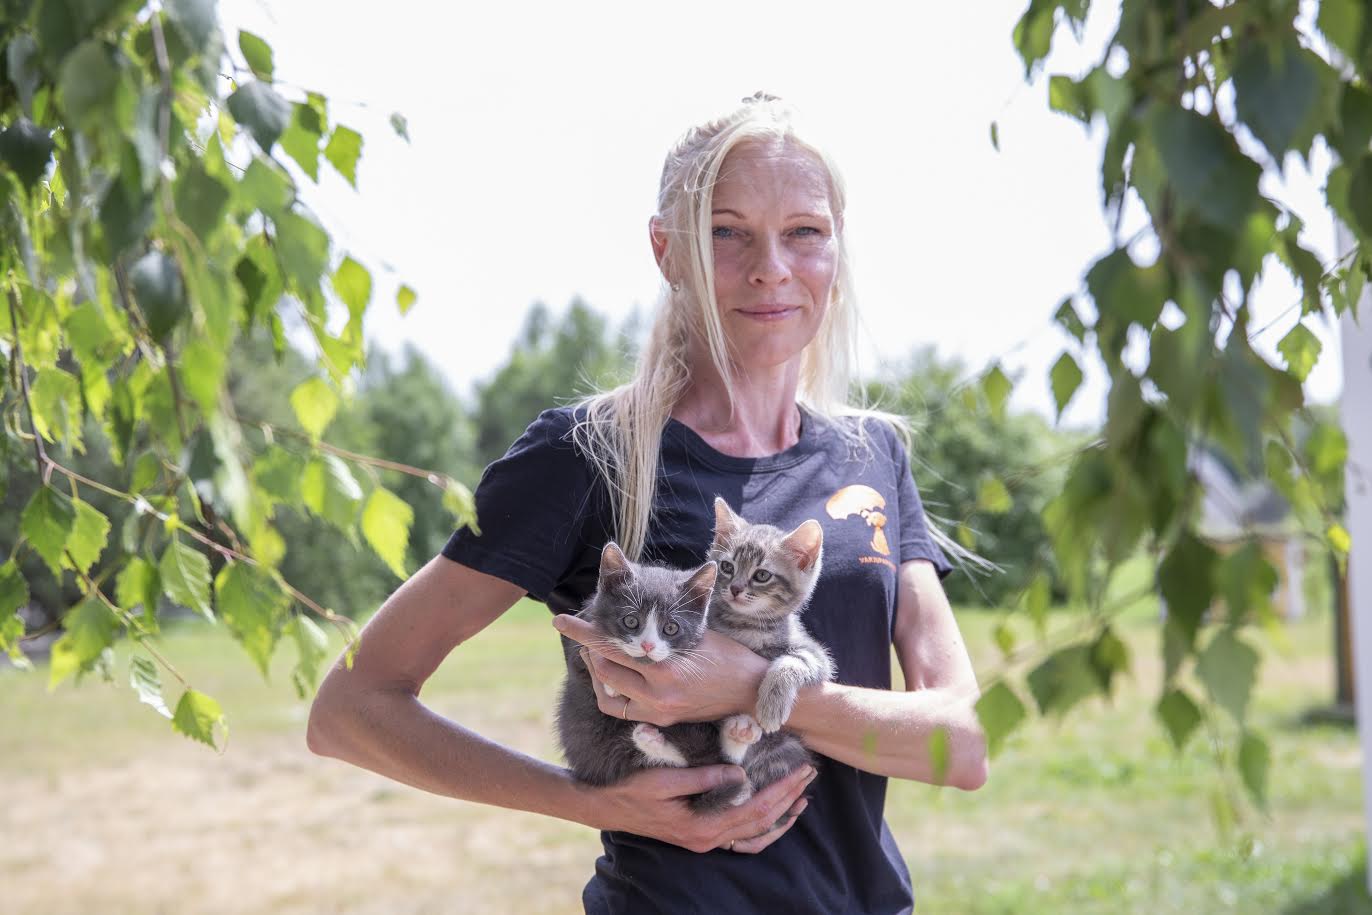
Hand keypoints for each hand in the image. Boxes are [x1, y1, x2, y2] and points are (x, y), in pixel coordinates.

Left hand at [554, 614, 766, 725]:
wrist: (752, 692)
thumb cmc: (727, 655)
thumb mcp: (695, 633)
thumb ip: (659, 631)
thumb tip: (629, 617)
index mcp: (665, 668)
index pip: (612, 647)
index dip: (584, 632)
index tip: (561, 620)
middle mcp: (657, 694)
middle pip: (605, 672)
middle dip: (592, 651)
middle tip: (588, 635)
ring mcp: (658, 712)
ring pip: (608, 695)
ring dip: (599, 674)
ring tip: (600, 655)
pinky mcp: (662, 722)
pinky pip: (623, 710)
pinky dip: (613, 693)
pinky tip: (616, 677)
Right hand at [587, 762, 816, 853]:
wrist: (607, 807)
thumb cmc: (633, 791)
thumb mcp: (665, 779)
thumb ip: (703, 778)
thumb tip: (740, 774)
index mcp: (702, 827)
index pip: (754, 810)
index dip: (781, 791)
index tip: (800, 771)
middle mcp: (708, 840)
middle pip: (760, 822)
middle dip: (788, 798)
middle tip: (809, 774)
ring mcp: (705, 841)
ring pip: (754, 834)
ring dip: (780, 814)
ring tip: (802, 796)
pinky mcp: (701, 836)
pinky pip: (741, 837)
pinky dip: (762, 826)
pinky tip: (772, 813)